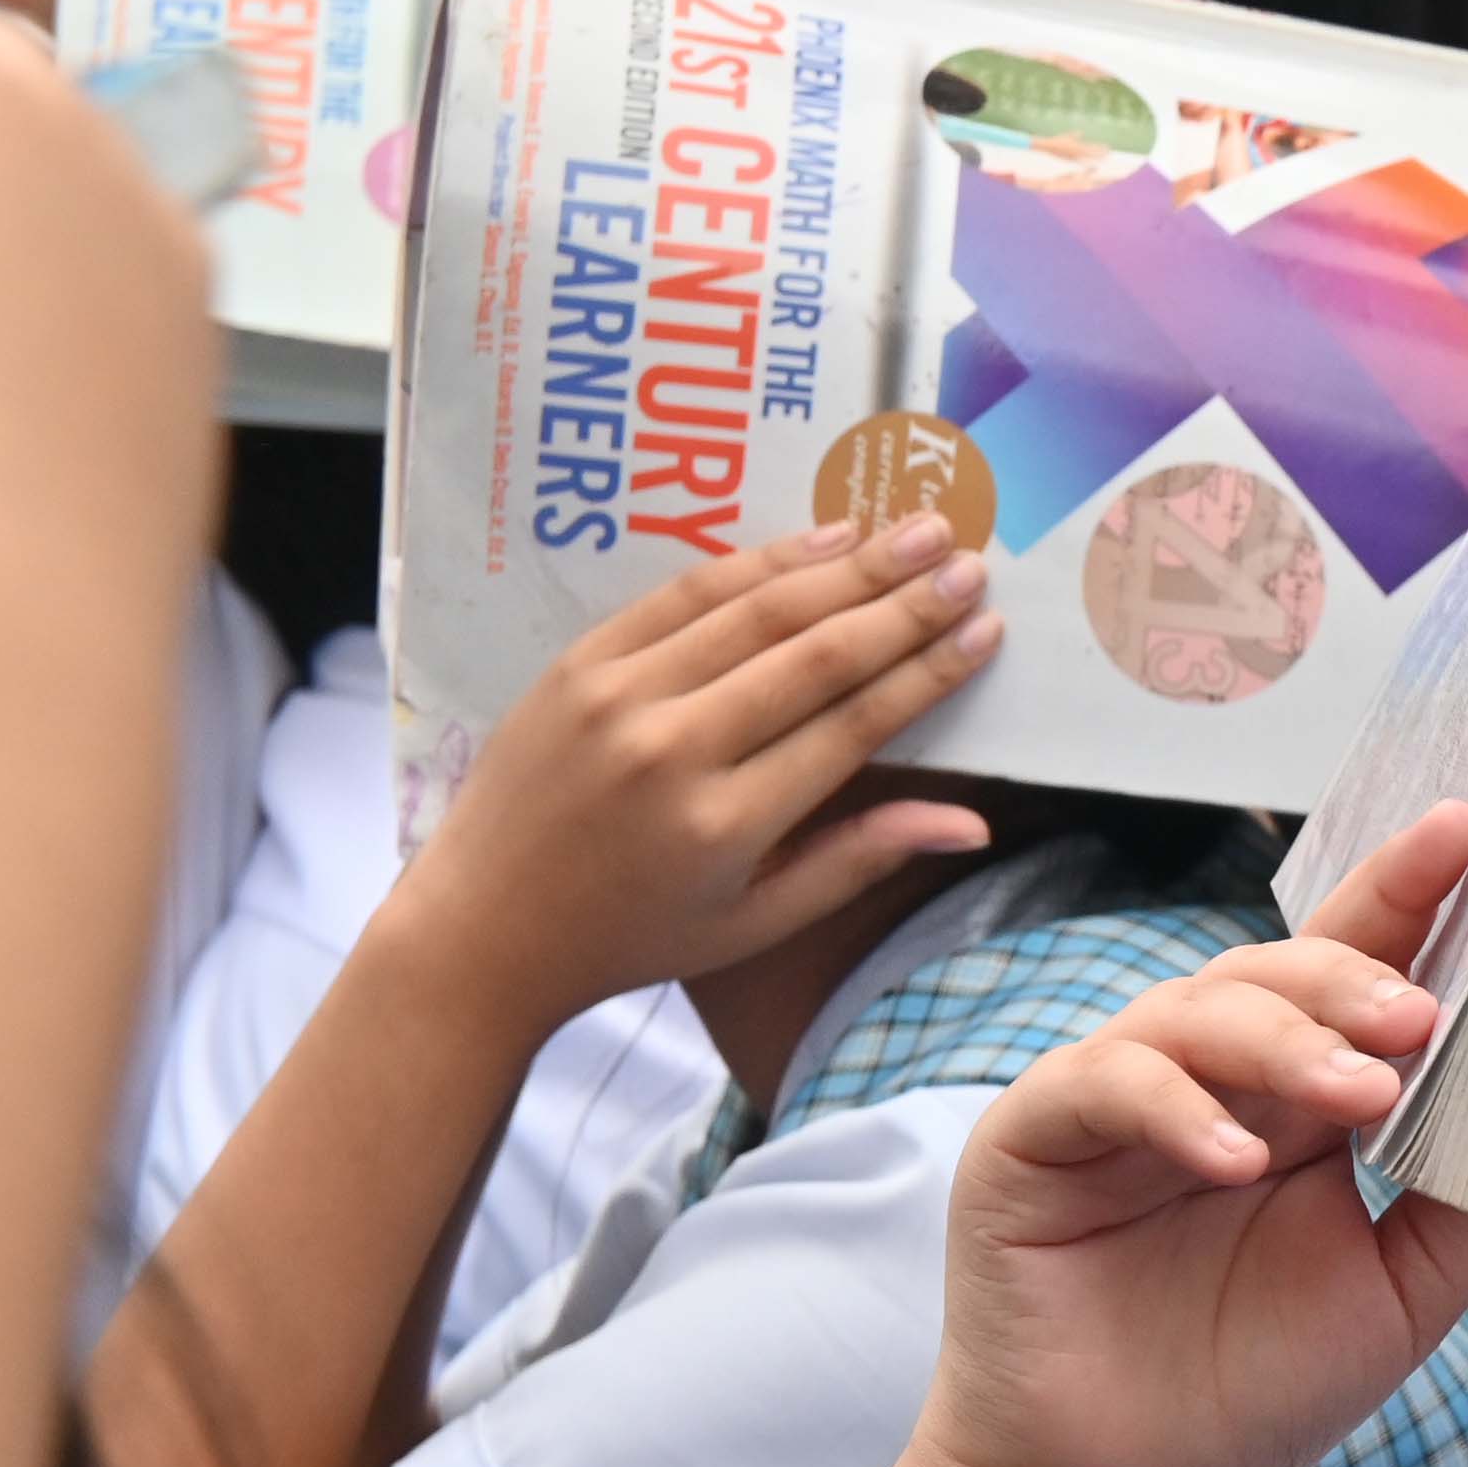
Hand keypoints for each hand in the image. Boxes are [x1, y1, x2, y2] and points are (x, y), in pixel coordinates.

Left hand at [381, 520, 1006, 1034]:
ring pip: (752, 610)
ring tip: (913, 531)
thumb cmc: (631, 936)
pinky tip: (820, 540)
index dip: (927, 671)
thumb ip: (859, 860)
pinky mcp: (578, 663)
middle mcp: (673, 750)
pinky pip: (683, 595)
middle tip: (967, 561)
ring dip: (843, 565)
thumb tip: (971, 822)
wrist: (483, 926)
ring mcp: (618, 696)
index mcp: (725, 826)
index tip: (985, 629)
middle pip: (812, 654)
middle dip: (901, 603)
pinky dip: (757, 562)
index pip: (852, 726)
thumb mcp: (755, 923)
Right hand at [917, 804, 1467, 1466]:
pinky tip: (1238, 1161)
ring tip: (1359, 1094)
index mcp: (1294, 1099)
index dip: (1407, 899)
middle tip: (1424, 1015)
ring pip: (1195, 1012)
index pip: (1354, 973)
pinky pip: (1104, 1086)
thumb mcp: (1403, 1290)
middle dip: (1356, 977)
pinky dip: (1176, 1109)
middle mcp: (1205, 1078)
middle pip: (1276, 971)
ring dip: (1284, 1040)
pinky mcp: (1029, 1140)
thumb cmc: (1254, 1390)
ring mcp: (1112, 1102)